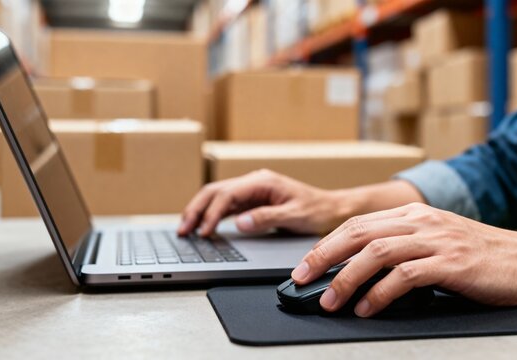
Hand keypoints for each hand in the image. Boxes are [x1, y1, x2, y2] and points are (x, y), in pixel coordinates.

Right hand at [178, 169, 350, 236]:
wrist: (332, 209)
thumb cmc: (317, 210)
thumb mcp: (294, 216)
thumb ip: (266, 218)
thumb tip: (239, 222)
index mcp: (262, 181)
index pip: (227, 195)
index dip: (212, 213)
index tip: (204, 232)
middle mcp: (254, 182)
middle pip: (215, 192)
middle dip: (196, 209)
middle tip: (183, 230)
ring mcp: (252, 190)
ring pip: (217, 197)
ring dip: (200, 211)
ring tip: (186, 229)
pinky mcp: (253, 200)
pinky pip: (226, 205)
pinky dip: (212, 215)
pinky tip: (203, 226)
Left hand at [291, 203, 516, 316]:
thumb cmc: (478, 254)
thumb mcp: (434, 240)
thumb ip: (400, 246)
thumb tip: (356, 269)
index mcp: (412, 214)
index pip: (357, 225)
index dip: (326, 245)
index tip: (305, 265)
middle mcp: (419, 222)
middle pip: (358, 234)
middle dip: (324, 257)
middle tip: (302, 279)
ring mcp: (435, 240)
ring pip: (376, 253)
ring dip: (347, 279)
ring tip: (331, 301)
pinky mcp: (450, 262)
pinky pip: (405, 275)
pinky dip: (381, 293)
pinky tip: (368, 307)